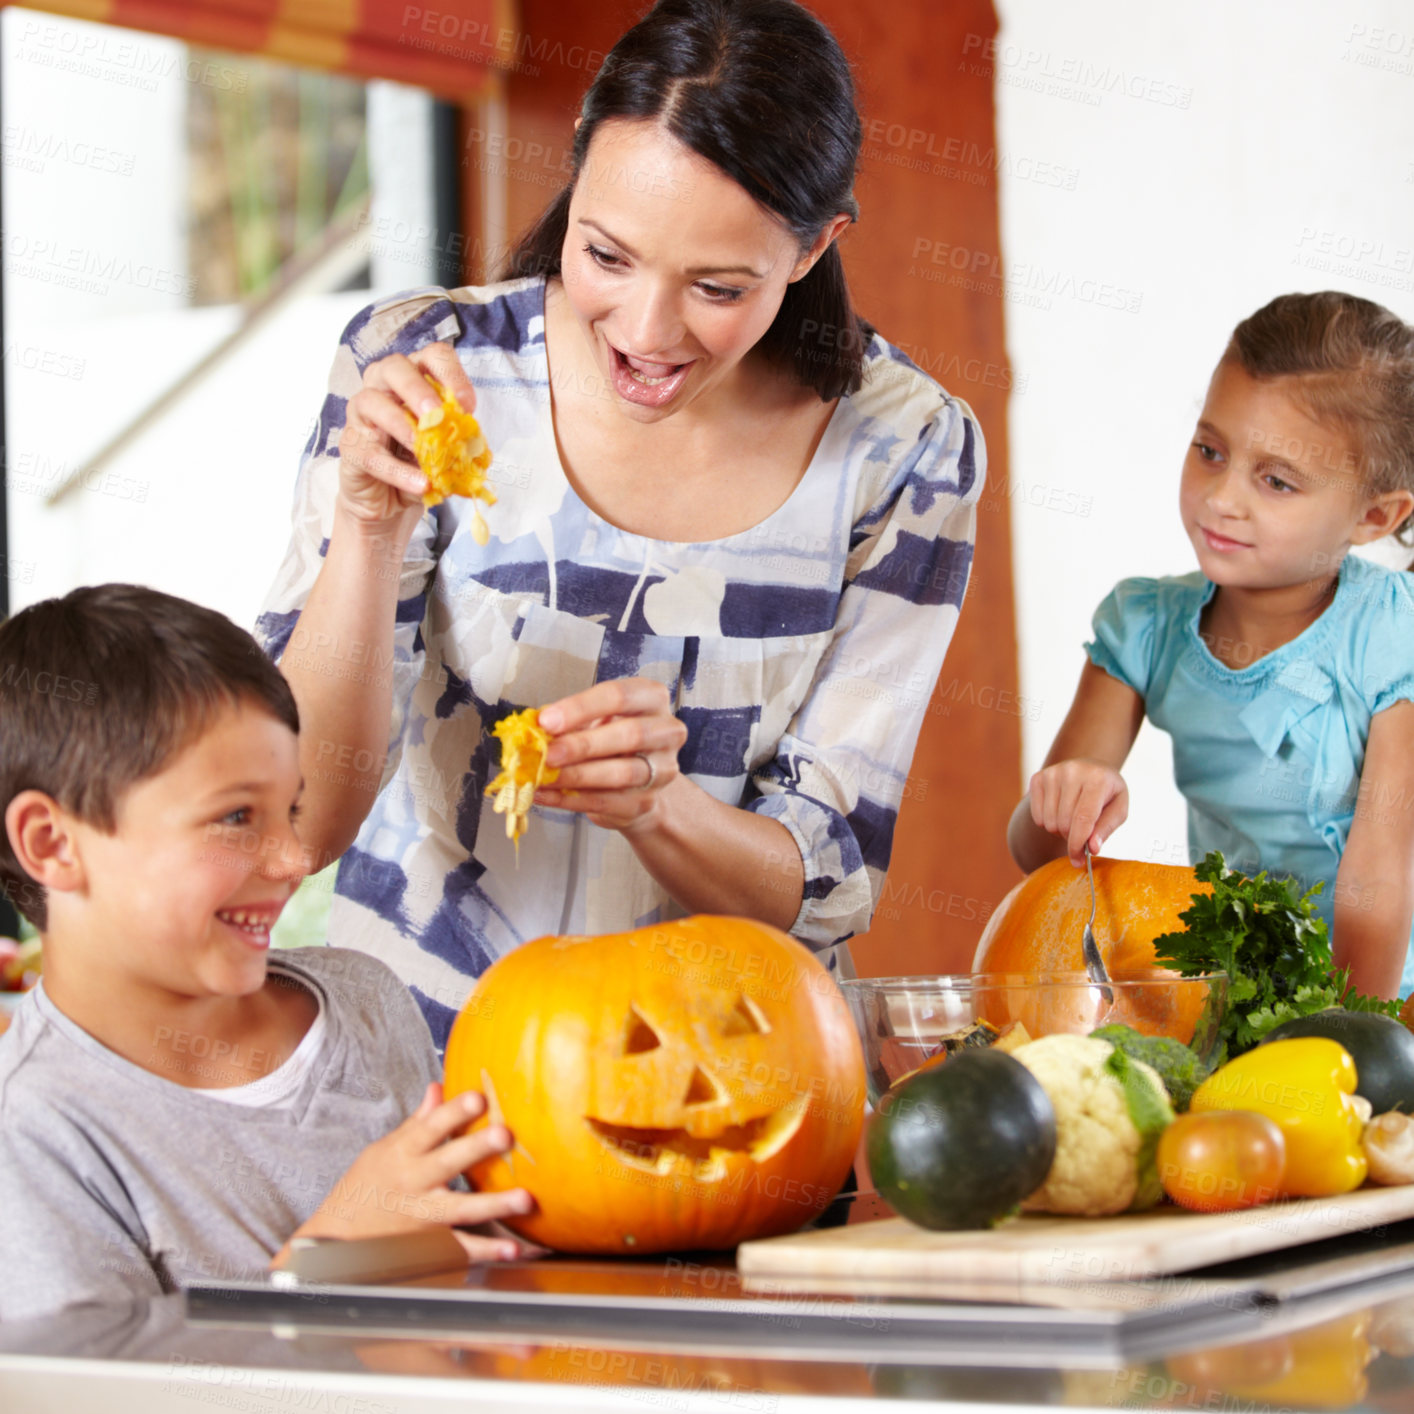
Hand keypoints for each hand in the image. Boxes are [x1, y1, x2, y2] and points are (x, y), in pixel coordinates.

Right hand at [281, 1084, 537, 1264]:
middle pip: (448, 1163)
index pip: (430, 1127)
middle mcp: (414, 1183)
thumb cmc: (367, 1186)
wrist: (338, 1240)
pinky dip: (487, 1251)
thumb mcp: (385, 1149)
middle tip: (506, 1136)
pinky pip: (462, 1249)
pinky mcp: (431, 1246)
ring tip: (526, 1199)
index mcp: (404, 1154)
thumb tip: (439, 1088)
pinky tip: (514, 1248)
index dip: (453, 1112)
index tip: (478, 1097)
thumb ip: (418, 1123)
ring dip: (494, 1205)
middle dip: (476, 1149)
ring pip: (461, 1209)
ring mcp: (423, 1217)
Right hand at [337, 342, 475, 527]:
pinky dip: (397, 471)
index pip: (432, 356)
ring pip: (371, 401)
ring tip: (423, 449)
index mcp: (415, 377)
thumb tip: (475, 445)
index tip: (466, 405)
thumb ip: (459, 439)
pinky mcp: (349, 445)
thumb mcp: (445, 448)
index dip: (450, 373)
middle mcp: (383, 386)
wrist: (389, 500)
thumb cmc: (418, 461)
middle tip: (436, 415)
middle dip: (416, 389)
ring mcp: (361, 413)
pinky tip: (421, 483)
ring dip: (401, 425)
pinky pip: (370, 453)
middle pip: (394, 367)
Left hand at [535, 679, 688, 833]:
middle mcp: (667, 731)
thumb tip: (533, 728)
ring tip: (544, 777)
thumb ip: (568, 721)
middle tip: (548, 753)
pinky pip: (608, 802)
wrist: (636, 782)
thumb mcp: (594, 719)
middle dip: (583, 745)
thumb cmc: (612, 740)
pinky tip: (546, 794)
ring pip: (622, 773)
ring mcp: (662, 769)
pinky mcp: (648, 801)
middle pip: (630, 734)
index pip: (619, 696)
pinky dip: (571, 799)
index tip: (547, 720)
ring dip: (577, 776)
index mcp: (651, 698)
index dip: (580, 708)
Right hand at [1027, 758, 1127, 865]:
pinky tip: (1058, 813)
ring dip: (1059, 831)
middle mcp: (1072, 772)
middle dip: (1071, 837)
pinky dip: (1047, 823)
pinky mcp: (1038, 777)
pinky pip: (1036, 816)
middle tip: (1080, 834)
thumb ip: (1106, 829)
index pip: (1083, 818)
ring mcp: (1052, 773)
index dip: (1078, 844)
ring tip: (1070, 821)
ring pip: (1049, 821)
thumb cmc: (1107, 793)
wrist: (1091, 768)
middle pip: (1064, 822)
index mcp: (1097, 779)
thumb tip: (1092, 848)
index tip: (1078, 861)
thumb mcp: (1118, 809)